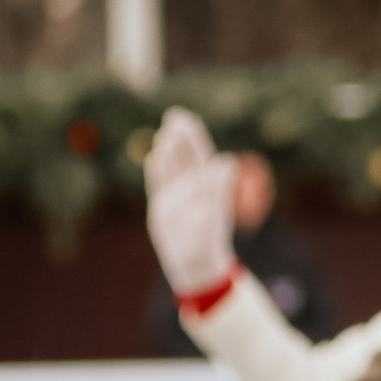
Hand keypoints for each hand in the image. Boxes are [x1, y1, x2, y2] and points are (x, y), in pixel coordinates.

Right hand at [145, 109, 239, 298]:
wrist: (195, 263)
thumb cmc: (207, 239)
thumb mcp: (212, 210)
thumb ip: (216, 185)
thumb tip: (227, 162)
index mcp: (207, 185)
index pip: (199, 153)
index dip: (192, 134)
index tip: (183, 117)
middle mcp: (192, 188)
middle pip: (184, 156)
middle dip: (179, 137)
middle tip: (173, 117)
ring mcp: (176, 197)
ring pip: (171, 168)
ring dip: (167, 151)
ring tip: (164, 135)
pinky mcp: (162, 208)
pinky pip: (158, 185)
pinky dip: (155, 172)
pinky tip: (153, 159)